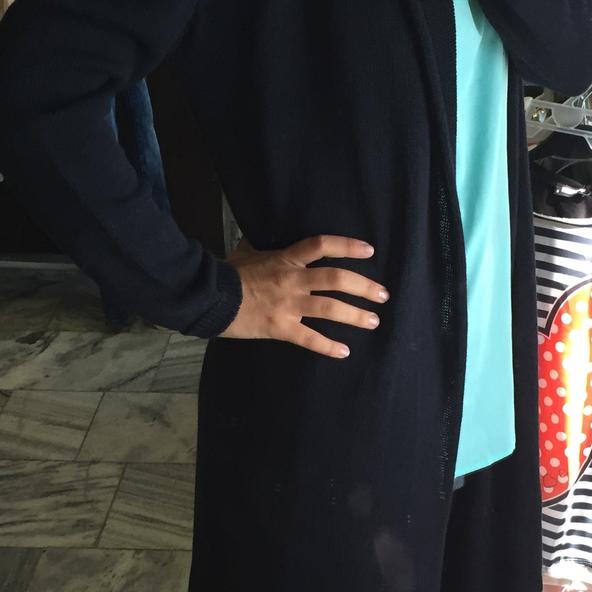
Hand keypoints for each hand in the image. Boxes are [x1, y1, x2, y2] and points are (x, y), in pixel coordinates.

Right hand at [221, 235, 387, 359]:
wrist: (209, 297)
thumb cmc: (227, 274)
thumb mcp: (247, 252)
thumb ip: (263, 248)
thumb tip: (262, 240)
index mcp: (286, 258)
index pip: (322, 245)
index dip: (347, 246)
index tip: (369, 251)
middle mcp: (292, 279)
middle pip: (337, 279)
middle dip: (364, 287)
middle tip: (383, 294)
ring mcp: (288, 305)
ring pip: (330, 308)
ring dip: (356, 315)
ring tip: (373, 321)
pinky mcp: (280, 327)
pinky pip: (310, 338)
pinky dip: (328, 346)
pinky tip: (344, 351)